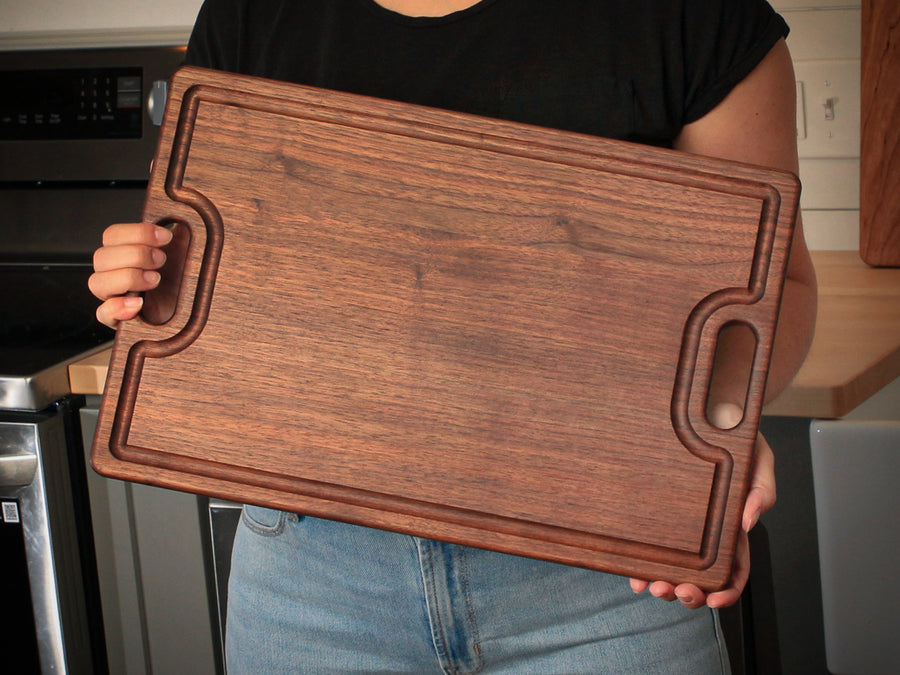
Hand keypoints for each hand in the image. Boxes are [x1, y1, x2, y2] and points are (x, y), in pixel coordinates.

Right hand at [89, 222, 172, 326]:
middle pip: (101, 257)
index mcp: (124, 253)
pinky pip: (104, 314)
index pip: (112, 235)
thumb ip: (179, 235)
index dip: (137, 232)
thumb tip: (182, 219)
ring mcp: (114, 296)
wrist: (189, 313)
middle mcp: (114, 273)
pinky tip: (138, 303)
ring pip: (97, 283)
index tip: (165, 237)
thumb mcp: (182, 253)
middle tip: (162, 260)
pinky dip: (117, 307)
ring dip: (127, 278)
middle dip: (135, 255)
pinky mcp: (119, 319)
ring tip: (154, 280)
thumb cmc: (181, 280)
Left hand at [629, 429, 776, 608]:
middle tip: (675, 591)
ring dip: (664, 582)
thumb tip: (748, 521)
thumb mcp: (760, 458)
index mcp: (735, 523)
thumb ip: (761, 490)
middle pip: (701, 574)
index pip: (736, 567)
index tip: (714, 601)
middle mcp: (707, 528)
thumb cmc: (738, 431)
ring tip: (652, 586)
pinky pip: (650, 542)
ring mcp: (680, 520)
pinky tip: (633, 571)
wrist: (710, 402)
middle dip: (690, 591)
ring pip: (674, 564)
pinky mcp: (658, 508)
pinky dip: (642, 561)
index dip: (728, 590)